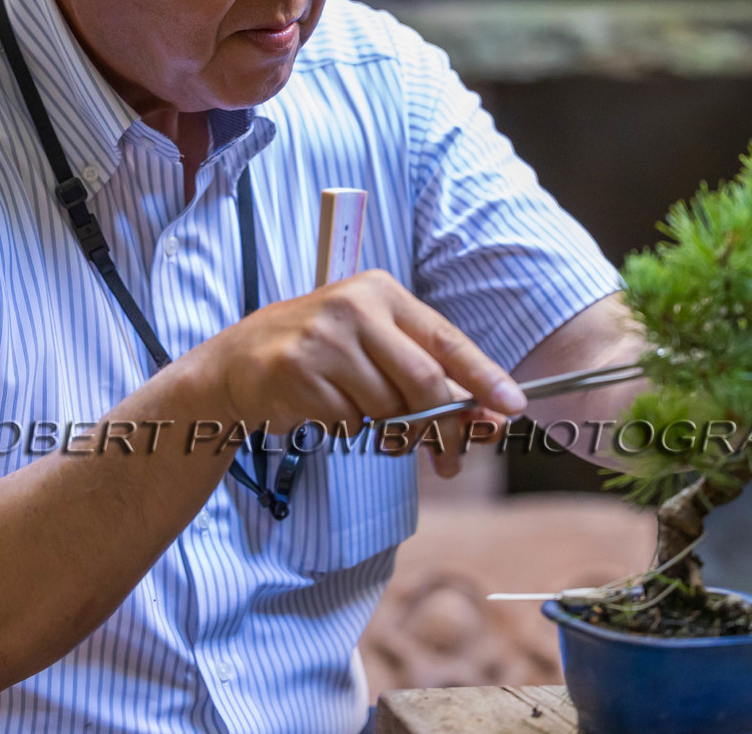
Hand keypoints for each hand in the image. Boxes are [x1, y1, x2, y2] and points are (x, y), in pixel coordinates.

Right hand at [186, 269, 524, 477]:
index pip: (446, 339)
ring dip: (387, 430)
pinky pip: (350, 424)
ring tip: (361, 414)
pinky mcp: (298, 371)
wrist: (238, 362)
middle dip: (443, 427)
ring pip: (387, 408)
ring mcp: (323, 338)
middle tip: (449, 459)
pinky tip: (327, 410)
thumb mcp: (375, 348)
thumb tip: (488, 417)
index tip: (514, 406)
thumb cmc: (321, 355)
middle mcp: (354, 306)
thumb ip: (429, 377)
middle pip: (423, 381)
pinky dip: (349, 431)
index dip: (484, 376)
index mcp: (382, 292)